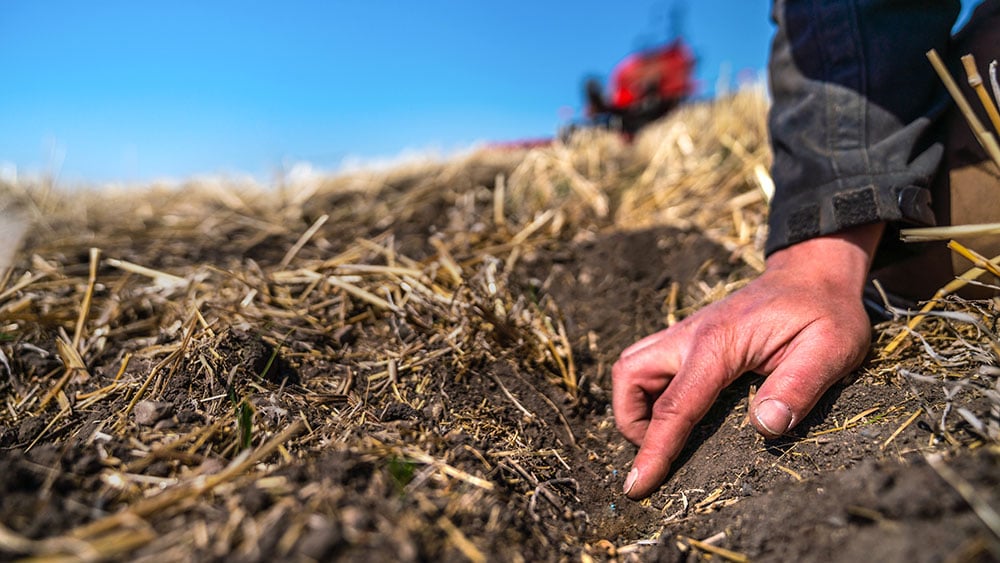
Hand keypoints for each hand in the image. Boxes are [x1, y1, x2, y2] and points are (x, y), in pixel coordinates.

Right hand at [612, 223, 882, 498]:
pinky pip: (649, 362)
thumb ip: (798, 386)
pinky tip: (679, 412)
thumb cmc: (825, 311)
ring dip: (634, 403)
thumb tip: (765, 427)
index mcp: (719, 344)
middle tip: (657, 452)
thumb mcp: (832, 349)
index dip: (654, 450)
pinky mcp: (690, 338)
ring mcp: (686, 333)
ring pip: (631, 366)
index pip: (674, 405)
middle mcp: (690, 335)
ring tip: (663, 435)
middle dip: (629, 420)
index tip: (637, 487)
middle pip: (628, 375)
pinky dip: (649, 391)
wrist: (814, 272)